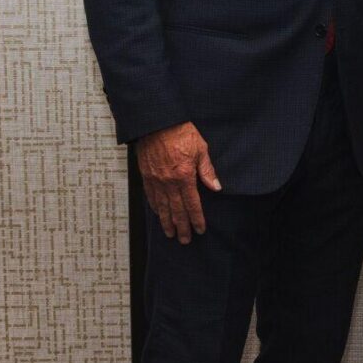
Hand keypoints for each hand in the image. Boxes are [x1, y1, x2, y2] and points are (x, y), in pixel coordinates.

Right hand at [135, 121, 221, 243]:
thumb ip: (207, 171)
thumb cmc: (181, 132)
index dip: (197, 218)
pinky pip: (151, 196)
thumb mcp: (201, 149)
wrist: (157, 123)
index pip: (192, 204)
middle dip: (182, 226)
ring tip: (170, 234)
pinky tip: (158, 214)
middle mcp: (168, 182)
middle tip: (185, 240)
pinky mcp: (146, 175)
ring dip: (167, 222)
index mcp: (184, 176)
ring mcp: (155, 180)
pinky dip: (155, 207)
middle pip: (176, 210)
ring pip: (162, 207)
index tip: (200, 229)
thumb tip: (216, 187)